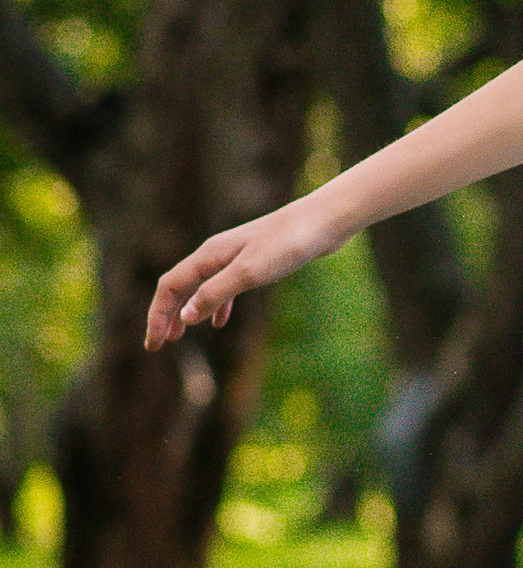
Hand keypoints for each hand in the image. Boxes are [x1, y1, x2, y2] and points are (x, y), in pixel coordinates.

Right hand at [145, 194, 338, 348]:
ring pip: (199, 288)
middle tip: (157, 344)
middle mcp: (215, 254)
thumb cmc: (287, 244)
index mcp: (209, 256)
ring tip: (179, 335)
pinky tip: (218, 323)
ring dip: (186, 312)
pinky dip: (215, 306)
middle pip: (179, 287)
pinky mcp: (254, 262)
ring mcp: (234, 257)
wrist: (323, 222)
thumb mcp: (249, 273)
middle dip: (165, 315)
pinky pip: (223, 287)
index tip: (153, 345)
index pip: (170, 287)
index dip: (158, 316)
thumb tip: (185, 317)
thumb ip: (216, 293)